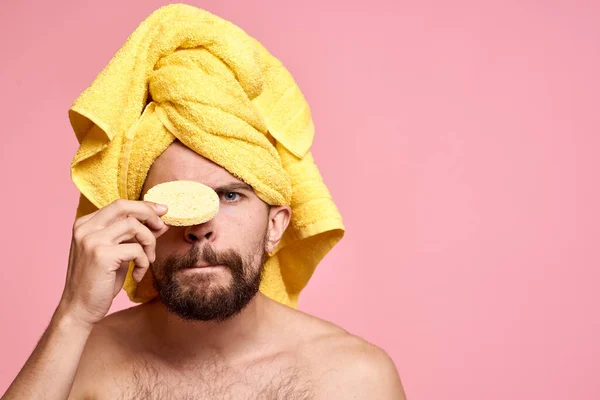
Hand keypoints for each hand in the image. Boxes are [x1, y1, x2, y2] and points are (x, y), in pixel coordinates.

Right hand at [56, 199, 168, 326]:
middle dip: (149, 213)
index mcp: (85, 224)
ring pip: (133, 226)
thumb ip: (133, 236)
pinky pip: (136, 249)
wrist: (79, 309)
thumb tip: (160, 223)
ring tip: (148, 259)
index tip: (162, 211)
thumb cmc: (99, 282)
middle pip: (124, 207)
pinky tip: (138, 275)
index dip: (143, 206)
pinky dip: (144, 261)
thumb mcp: (117, 253)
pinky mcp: (101, 255)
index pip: (119, 205)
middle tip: (162, 226)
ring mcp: (91, 240)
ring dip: (149, 242)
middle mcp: (85, 228)